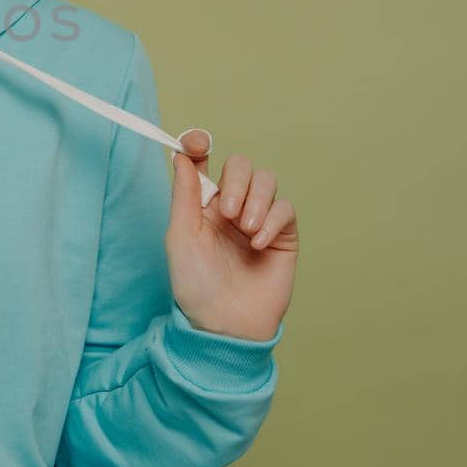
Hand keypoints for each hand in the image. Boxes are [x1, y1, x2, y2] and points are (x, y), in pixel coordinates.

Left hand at [165, 129, 298, 340]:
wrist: (225, 322)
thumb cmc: (196, 284)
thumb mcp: (181, 236)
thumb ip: (184, 194)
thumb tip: (182, 155)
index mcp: (201, 203)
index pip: (203, 160)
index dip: (199, 143)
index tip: (198, 144)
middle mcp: (230, 206)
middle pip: (240, 165)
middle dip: (237, 181)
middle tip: (228, 212)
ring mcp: (258, 219)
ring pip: (266, 180)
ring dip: (256, 200)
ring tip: (245, 229)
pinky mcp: (283, 235)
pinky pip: (286, 208)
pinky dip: (272, 221)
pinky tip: (257, 244)